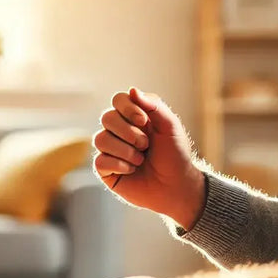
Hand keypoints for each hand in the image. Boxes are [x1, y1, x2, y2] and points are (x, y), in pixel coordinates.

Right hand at [95, 87, 205, 228]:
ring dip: (125, 151)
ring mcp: (110, 150)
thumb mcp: (170, 126)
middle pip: (107, 118)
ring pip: (100, 139)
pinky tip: (132, 171)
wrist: (176, 186)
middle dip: (129, 132)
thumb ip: (154, 106)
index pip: (118, 100)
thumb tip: (132, 90)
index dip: (128, 108)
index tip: (144, 121)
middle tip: (146, 145)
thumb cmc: (175, 156)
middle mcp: (119, 131)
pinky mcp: (106, 170)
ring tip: (140, 160)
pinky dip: (119, 166)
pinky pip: (100, 161)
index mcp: (134, 117)